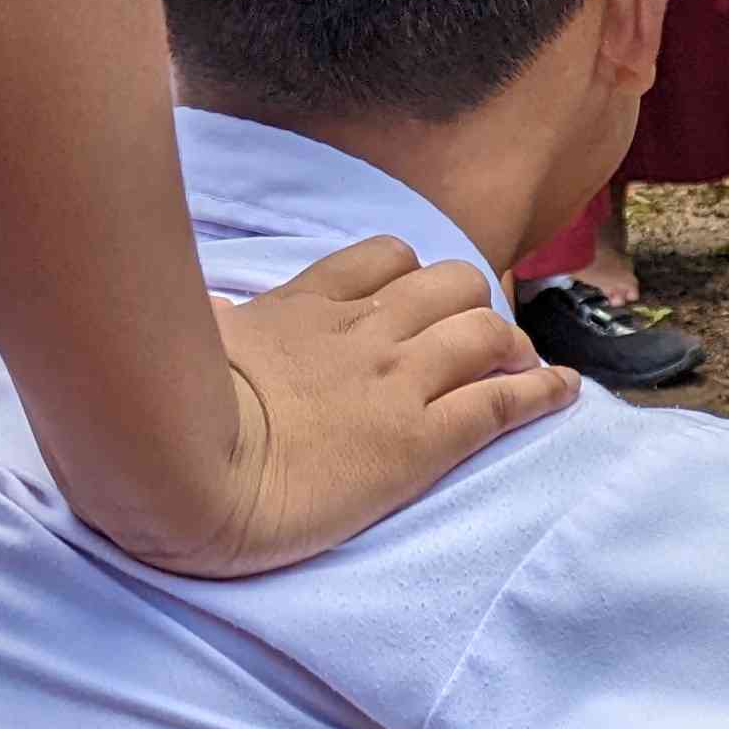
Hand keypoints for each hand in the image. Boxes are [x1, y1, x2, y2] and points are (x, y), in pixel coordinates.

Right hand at [157, 236, 578, 576]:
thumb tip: (198, 308)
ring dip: (510, 345)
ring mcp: (397, 382)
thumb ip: (209, 322)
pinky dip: (542, 391)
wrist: (182, 469)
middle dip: (471, 306)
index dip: (415, 276)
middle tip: (475, 342)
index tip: (422, 300)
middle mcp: (362, 333)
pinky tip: (564, 391)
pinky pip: (503, 400)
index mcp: (305, 308)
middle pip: (448, 284)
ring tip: (519, 367)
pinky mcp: (421, 439)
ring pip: (484, 331)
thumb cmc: (164, 415)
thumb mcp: (182, 343)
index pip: (383, 260)